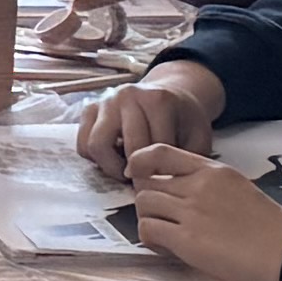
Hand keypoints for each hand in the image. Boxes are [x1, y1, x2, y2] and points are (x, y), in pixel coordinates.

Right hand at [73, 60, 221, 182]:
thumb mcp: (198, 137)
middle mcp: (128, 96)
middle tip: (144, 187)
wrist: (171, 94)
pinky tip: (114, 160)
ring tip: (125, 174)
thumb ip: (188, 160)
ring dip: (110, 167)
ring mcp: (106, 100)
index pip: (154, 148)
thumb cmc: (184, 121)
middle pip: (126, 148)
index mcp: (157, 100)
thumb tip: (168, 184)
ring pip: (96, 145)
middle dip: (136, 174)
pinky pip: (83, 142)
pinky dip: (95, 158)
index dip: (158, 173)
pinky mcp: (89, 108)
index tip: (162, 186)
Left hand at [120, 143, 281, 280]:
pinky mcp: (188, 239)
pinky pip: (148, 229)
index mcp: (215, 171)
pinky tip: (166, 248)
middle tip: (159, 218)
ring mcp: (192, 211)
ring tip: (164, 236)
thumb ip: (211, 189)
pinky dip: (149, 239)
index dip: (141, 162)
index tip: (138, 175)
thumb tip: (185, 198)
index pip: (161, 152)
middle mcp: (199, 185)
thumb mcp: (241, 192)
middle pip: (147, 182)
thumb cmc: (273, 231)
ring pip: (143, 203)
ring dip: (147, 219)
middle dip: (146, 200)